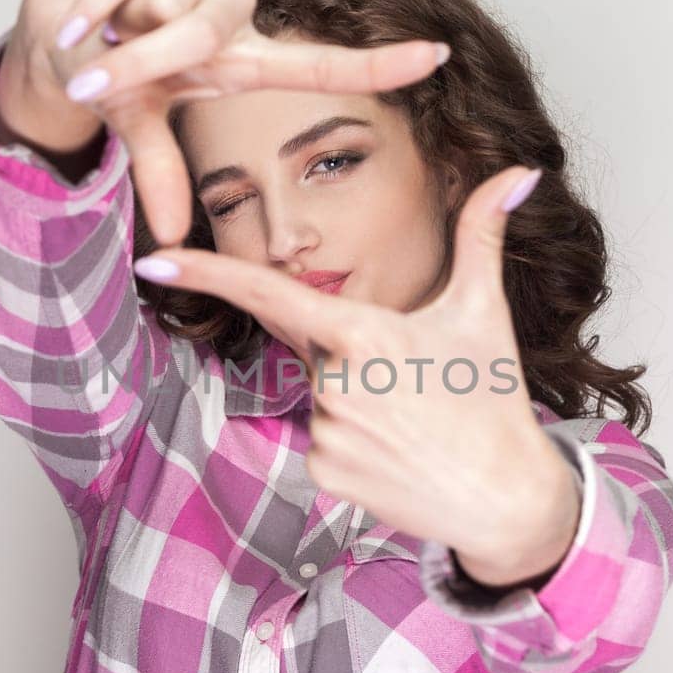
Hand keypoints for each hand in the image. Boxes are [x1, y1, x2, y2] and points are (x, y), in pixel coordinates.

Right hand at [7, 0, 449, 245]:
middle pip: (200, 35)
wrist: (53, 22)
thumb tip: (169, 238)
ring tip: (104, 28)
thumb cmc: (108, 71)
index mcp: (238, 63)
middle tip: (97, 81)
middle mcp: (232, 12)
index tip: (438, 57)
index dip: (378, 65)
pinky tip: (84, 8)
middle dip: (137, 61)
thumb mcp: (135, 124)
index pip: (319, 66)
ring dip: (116, 23)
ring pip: (166, 1)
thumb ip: (159, 169)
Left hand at [131, 165, 581, 585]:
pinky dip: (353, 441)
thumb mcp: (483, 312)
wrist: (505, 499)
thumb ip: (483, 234)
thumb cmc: (493, 400)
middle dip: (350, 355)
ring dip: (356, 400)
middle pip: (312, 349)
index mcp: (363, 334)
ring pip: (319, 396)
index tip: (153, 260)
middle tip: (411, 385)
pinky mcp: (324, 472)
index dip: (205, 274)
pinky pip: (320, 440)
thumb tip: (518, 172)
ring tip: (412, 422)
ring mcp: (325, 432)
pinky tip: (397, 453)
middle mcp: (334, 384)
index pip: (269, 294)